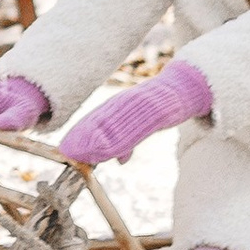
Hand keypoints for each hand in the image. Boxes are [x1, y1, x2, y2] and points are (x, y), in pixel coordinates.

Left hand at [59, 56, 213, 171]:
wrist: (184, 89)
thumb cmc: (160, 107)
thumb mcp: (143, 125)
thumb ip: (129, 141)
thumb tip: (120, 161)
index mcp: (120, 104)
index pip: (95, 118)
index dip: (79, 133)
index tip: (64, 148)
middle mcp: (126, 101)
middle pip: (100, 119)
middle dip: (82, 137)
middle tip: (67, 153)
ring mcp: (141, 103)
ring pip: (116, 123)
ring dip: (98, 141)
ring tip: (83, 154)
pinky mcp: (158, 110)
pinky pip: (139, 127)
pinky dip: (126, 141)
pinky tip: (117, 156)